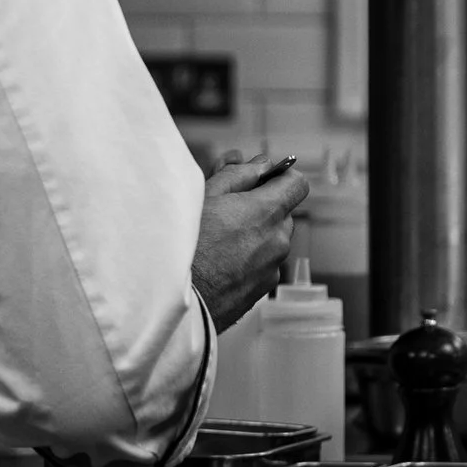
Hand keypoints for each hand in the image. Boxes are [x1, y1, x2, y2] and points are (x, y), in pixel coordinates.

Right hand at [192, 157, 310, 330]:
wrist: (168, 301)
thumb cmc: (181, 246)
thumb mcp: (203, 197)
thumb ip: (238, 175)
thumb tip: (260, 165)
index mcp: (267, 212)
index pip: (297, 184)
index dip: (281, 179)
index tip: (262, 181)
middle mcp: (278, 240)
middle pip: (282, 214)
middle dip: (261, 209)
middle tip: (227, 212)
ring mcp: (272, 267)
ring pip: (272, 241)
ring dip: (254, 235)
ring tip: (217, 241)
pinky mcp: (263, 289)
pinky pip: (263, 265)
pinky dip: (249, 260)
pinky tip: (219, 263)